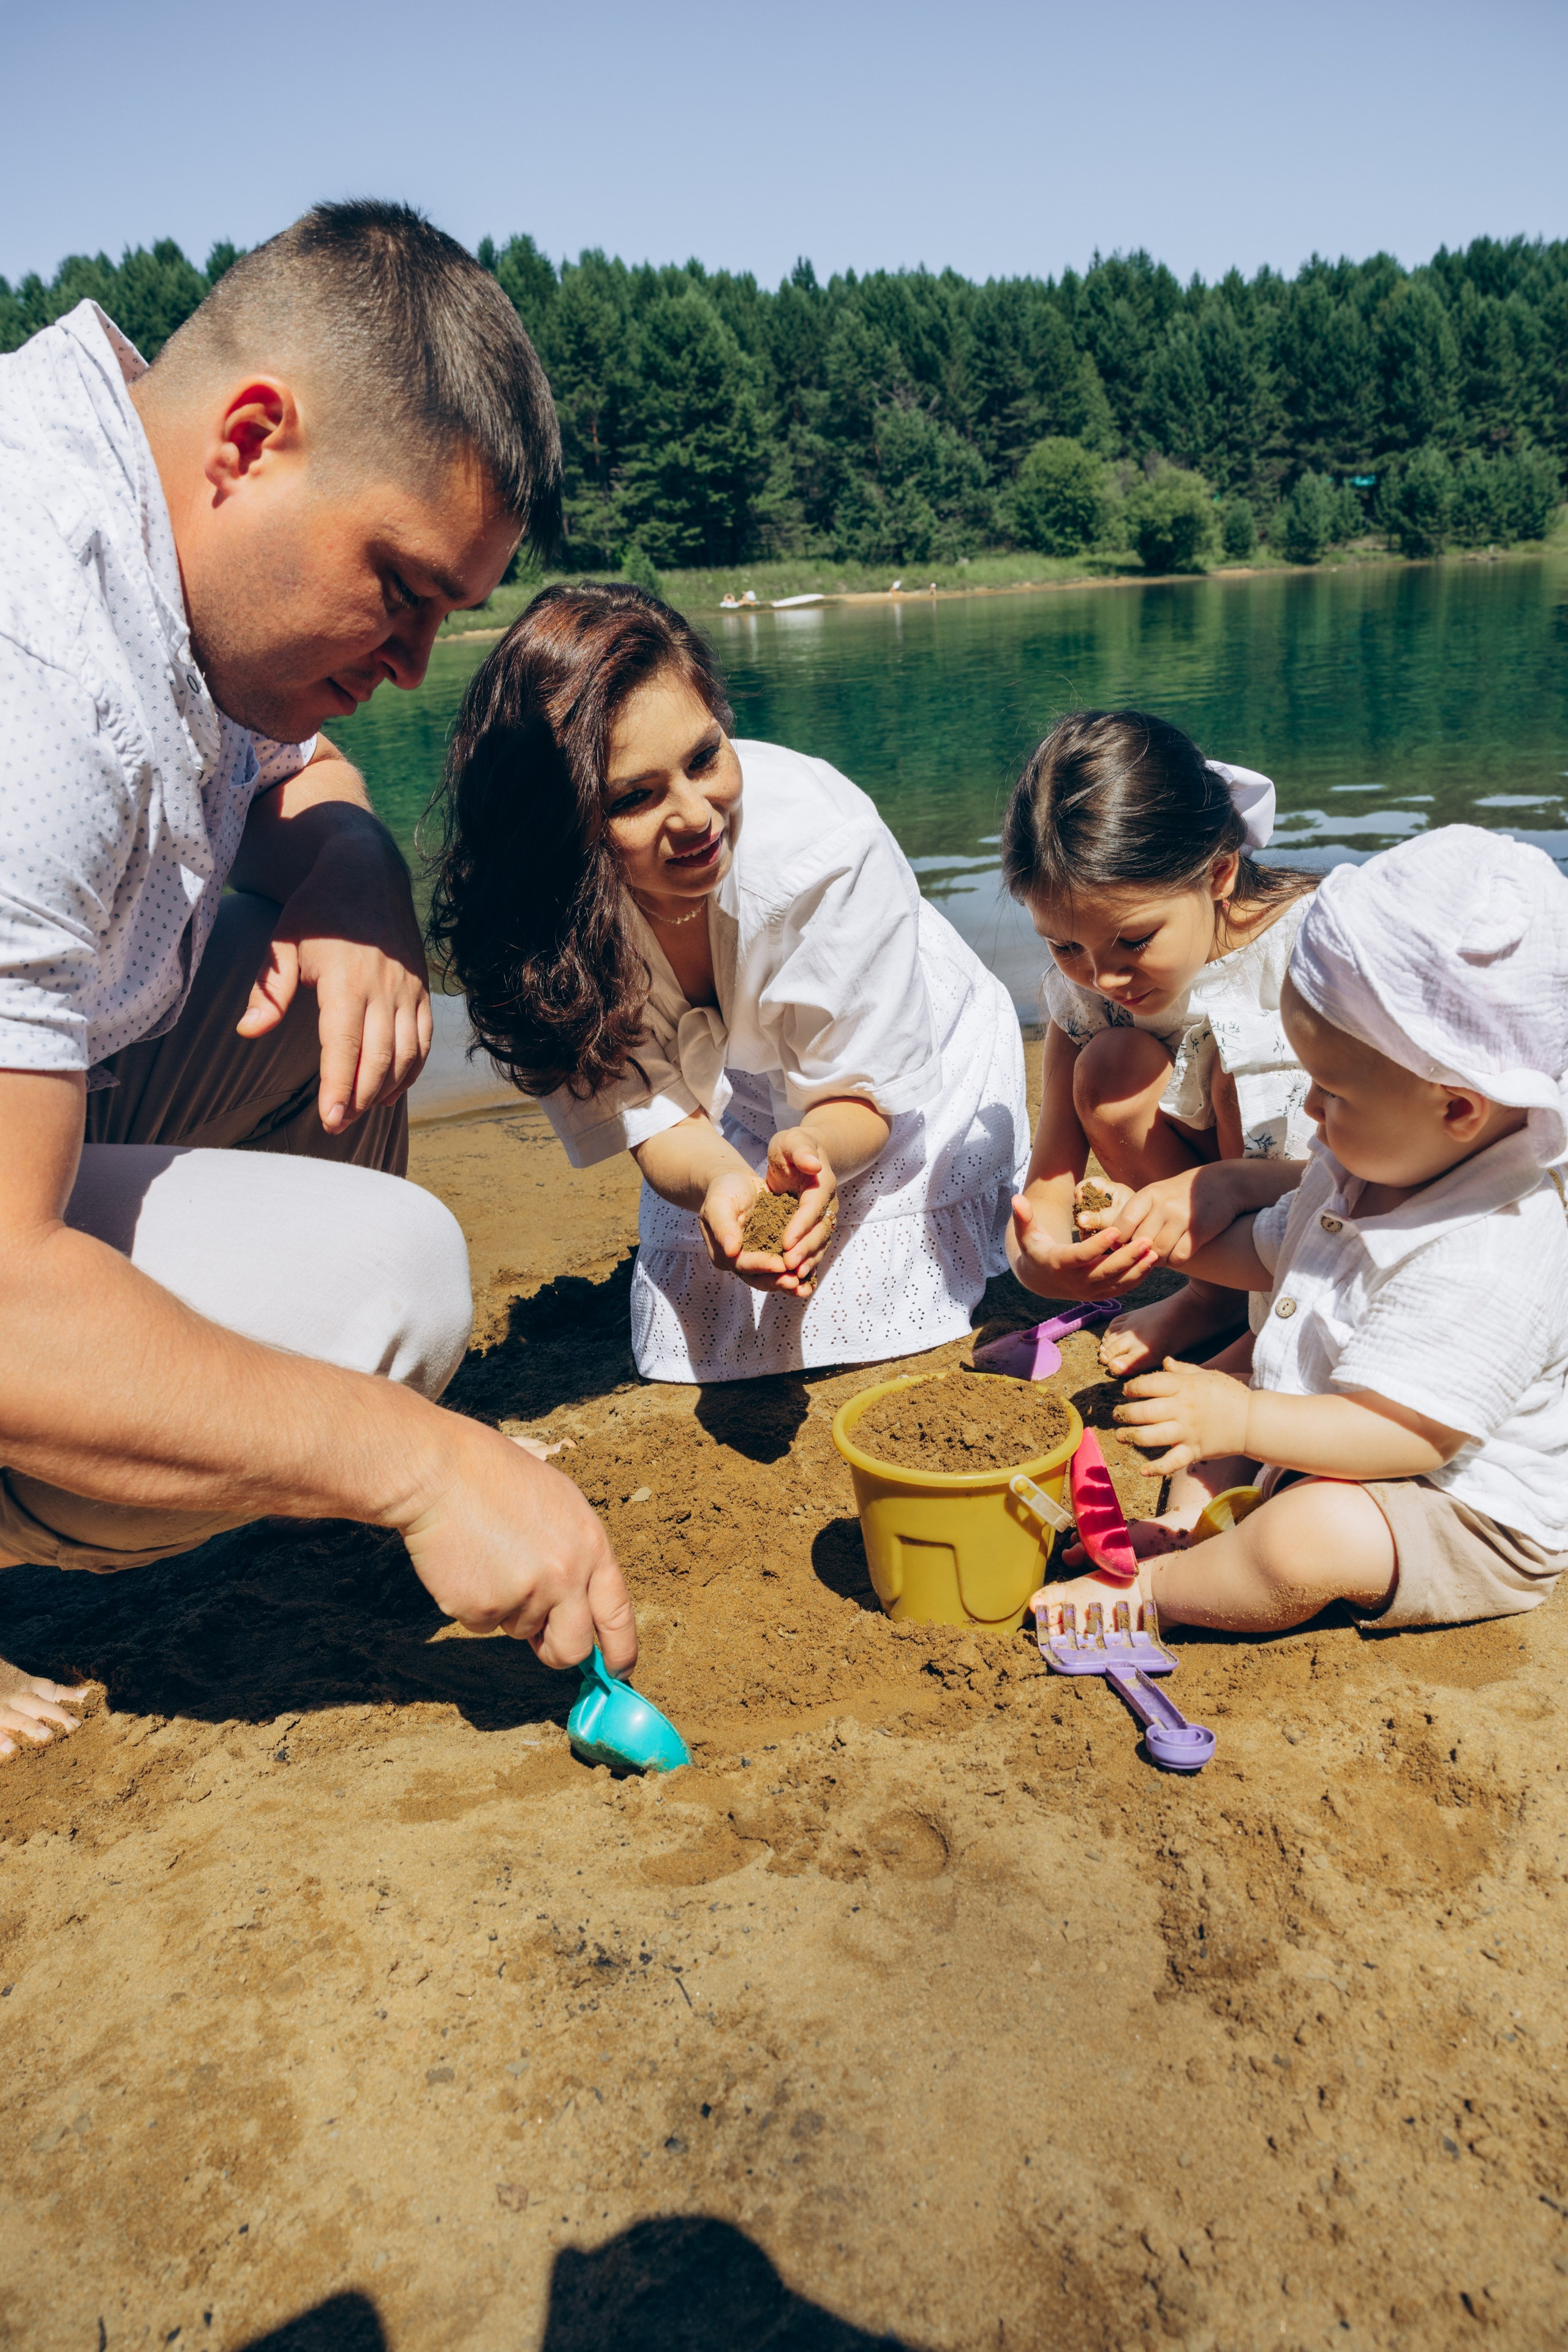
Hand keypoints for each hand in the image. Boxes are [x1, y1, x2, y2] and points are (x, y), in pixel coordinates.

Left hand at [236, 835, 432, 1131]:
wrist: (366, 872)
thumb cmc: (317, 909)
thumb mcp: (283, 942)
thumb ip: (270, 991)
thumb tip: (249, 1031)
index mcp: (346, 981)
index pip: (344, 1047)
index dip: (339, 1088)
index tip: (331, 1120)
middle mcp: (384, 989)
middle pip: (379, 1060)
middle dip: (361, 1100)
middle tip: (339, 1125)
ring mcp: (408, 990)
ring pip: (406, 1055)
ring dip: (386, 1090)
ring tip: (361, 1110)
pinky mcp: (421, 990)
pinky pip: (423, 1040)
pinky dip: (411, 1071)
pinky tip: (392, 1091)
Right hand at [396, 1418, 636, 1671]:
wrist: (440, 1472)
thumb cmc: (497, 1478)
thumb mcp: (559, 1504)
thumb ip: (576, 1554)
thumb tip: (577, 1607)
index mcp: (591, 1547)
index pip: (618, 1615)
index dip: (621, 1651)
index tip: (618, 1672)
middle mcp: (565, 1577)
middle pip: (573, 1648)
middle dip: (558, 1652)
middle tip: (541, 1639)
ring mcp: (523, 1595)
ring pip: (520, 1630)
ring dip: (507, 1608)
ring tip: (490, 1557)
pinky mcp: (481, 1609)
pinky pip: (482, 1624)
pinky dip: (472, 1603)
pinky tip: (466, 1563)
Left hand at [758, 1128, 838, 1293]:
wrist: (806, 1156)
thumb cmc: (794, 1147)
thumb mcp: (793, 1141)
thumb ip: (801, 1150)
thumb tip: (812, 1164)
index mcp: (822, 1185)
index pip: (813, 1208)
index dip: (801, 1226)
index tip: (786, 1242)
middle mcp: (827, 1205)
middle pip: (819, 1232)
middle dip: (805, 1250)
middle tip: (787, 1265)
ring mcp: (823, 1219)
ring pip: (819, 1245)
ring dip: (807, 1263)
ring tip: (792, 1279)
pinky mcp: (815, 1230)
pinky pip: (814, 1251)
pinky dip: (808, 1267)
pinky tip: (797, 1285)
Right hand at [1009, 1193, 1158, 1300]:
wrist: (1041, 1279)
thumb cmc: (1036, 1248)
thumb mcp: (1027, 1234)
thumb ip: (1024, 1217)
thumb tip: (1016, 1198)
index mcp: (1059, 1265)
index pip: (1080, 1256)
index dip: (1097, 1245)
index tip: (1114, 1231)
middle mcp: (1075, 1282)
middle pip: (1105, 1271)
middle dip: (1128, 1257)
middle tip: (1147, 1240)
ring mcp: (1089, 1291)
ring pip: (1118, 1283)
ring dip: (1138, 1269)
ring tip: (1155, 1251)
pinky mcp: (1100, 1295)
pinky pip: (1122, 1288)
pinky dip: (1138, 1277)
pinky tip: (1151, 1262)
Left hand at [1076, 1165, 1240, 1267]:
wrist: (1223, 1183)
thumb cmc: (1181, 1195)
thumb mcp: (1156, 1196)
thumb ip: (1136, 1215)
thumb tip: (1111, 1242)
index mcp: (1147, 1196)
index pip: (1121, 1226)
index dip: (1117, 1244)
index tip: (1120, 1251)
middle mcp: (1162, 1205)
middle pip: (1138, 1243)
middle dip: (1138, 1254)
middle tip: (1141, 1257)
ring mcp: (1181, 1217)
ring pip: (1158, 1253)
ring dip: (1157, 1260)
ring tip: (1160, 1255)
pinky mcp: (1199, 1230)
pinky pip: (1179, 1256)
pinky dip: (1176, 1260)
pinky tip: (1178, 1252)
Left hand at [1113, 1357, 1252, 1475]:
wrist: (1253, 1420)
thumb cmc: (1230, 1394)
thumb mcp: (1207, 1375)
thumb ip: (1184, 1370)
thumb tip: (1165, 1361)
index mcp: (1185, 1387)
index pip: (1151, 1384)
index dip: (1134, 1387)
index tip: (1127, 1391)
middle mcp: (1182, 1409)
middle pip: (1146, 1411)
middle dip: (1126, 1413)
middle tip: (1117, 1415)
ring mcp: (1187, 1431)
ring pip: (1153, 1435)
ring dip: (1133, 1437)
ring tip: (1121, 1436)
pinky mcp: (1194, 1451)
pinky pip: (1172, 1461)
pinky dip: (1157, 1468)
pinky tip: (1143, 1470)